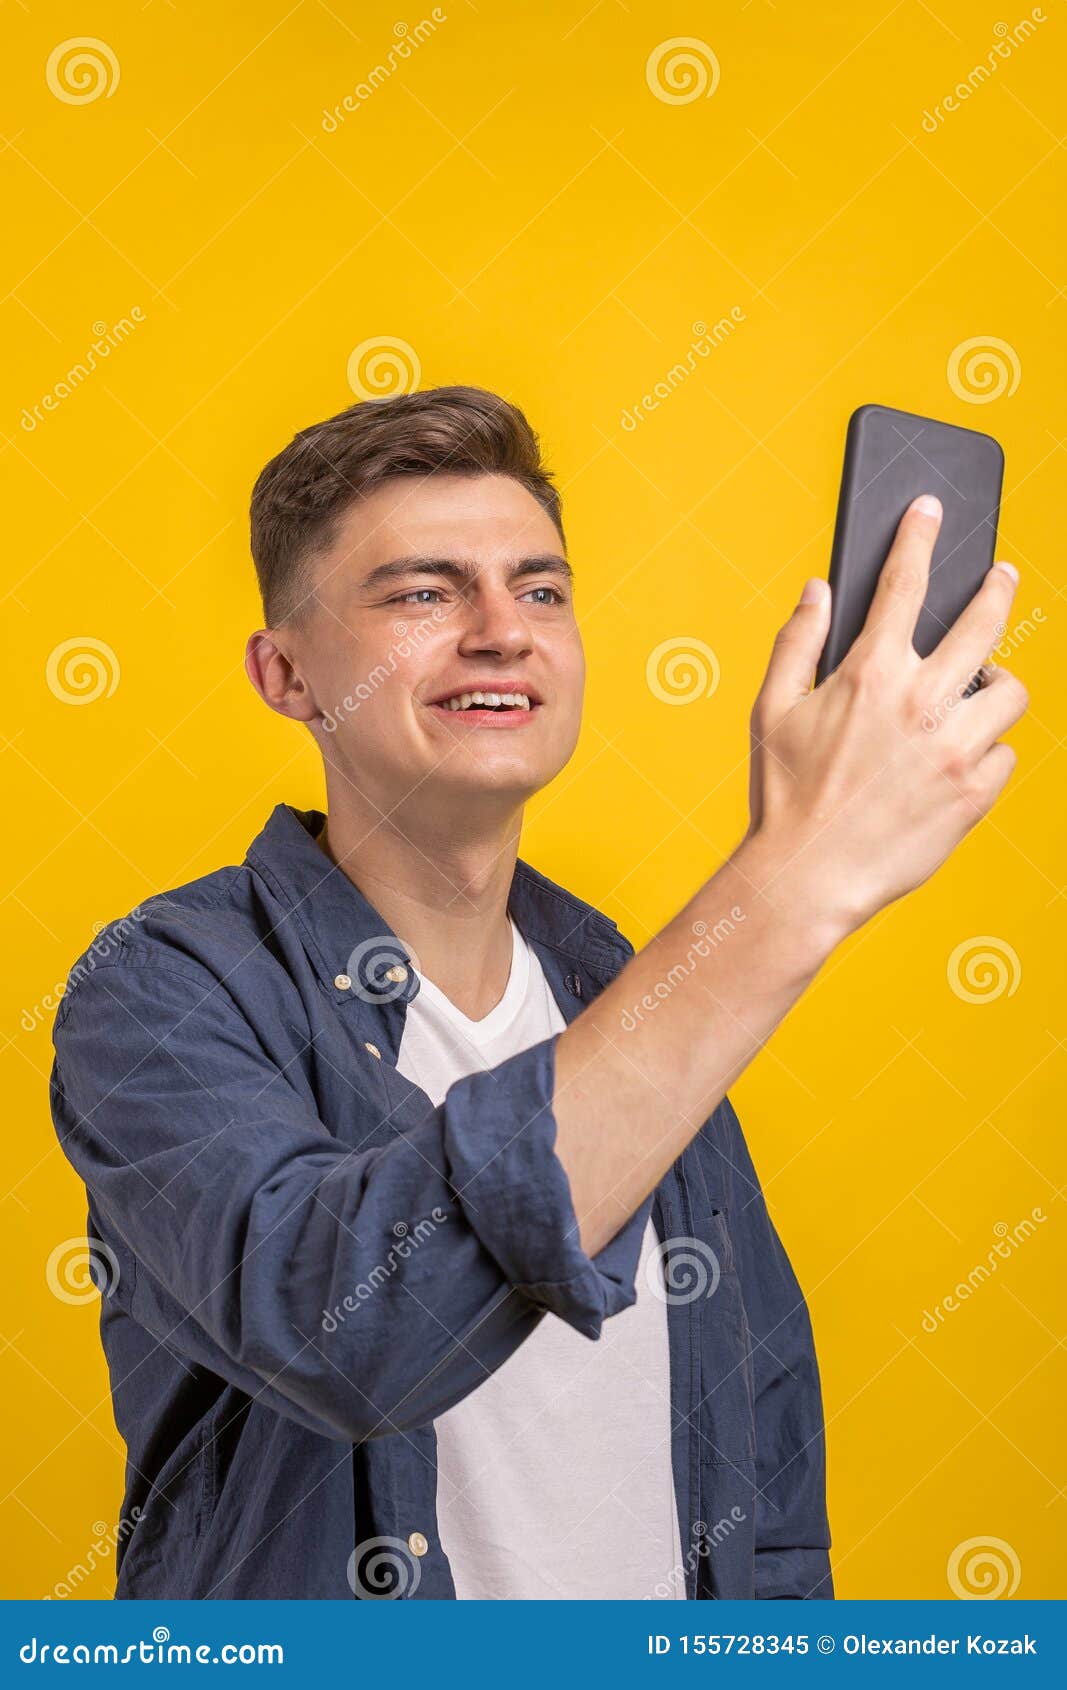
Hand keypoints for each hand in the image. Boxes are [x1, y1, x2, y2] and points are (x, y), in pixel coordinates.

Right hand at [744, 494, 1027, 938]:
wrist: (808, 878)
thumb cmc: (784, 797)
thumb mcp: (771, 711)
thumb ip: (797, 642)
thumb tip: (817, 590)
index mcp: (870, 675)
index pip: (903, 583)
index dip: (919, 537)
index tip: (931, 510)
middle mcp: (923, 704)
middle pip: (984, 623)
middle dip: (996, 588)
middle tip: (1000, 574)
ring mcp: (956, 750)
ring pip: (1010, 693)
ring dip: (997, 685)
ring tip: (980, 690)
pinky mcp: (974, 794)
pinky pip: (1004, 755)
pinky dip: (987, 751)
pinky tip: (960, 758)